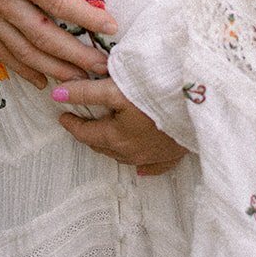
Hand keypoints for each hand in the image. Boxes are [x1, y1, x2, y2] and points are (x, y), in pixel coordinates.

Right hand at [0, 0, 117, 89]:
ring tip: (80, 80)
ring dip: (54, 68)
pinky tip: (39, 78)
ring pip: (24, 51)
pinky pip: (0, 50)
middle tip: (103, 67)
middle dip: (76, 55)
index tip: (111, 26)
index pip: (56, 1)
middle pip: (44, 36)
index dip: (86, 17)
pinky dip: (22, 68)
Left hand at [51, 78, 187, 175]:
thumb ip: (87, 92)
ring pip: (124, 156)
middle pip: (104, 146)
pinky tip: (139, 167)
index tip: (63, 116)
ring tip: (105, 135)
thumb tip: (57, 94)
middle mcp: (132, 152)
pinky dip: (142, 164)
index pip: (87, 133)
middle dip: (91, 134)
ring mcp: (154, 156)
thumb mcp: (116, 89)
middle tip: (82, 122)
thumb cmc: (155, 94)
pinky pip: (153, 165)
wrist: (198, 106)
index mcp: (116, 137)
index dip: (73, 124)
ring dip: (112, 146)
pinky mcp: (173, 155)